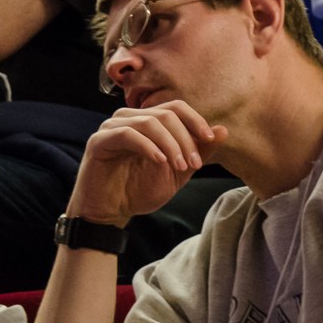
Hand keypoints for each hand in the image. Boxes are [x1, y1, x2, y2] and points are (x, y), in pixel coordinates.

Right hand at [68, 100, 227, 225]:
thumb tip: (223, 130)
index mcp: (146, 121)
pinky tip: (160, 162)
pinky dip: (148, 146)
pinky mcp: (99, 141)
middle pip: (166, 114)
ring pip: (149, 122)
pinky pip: (128, 134)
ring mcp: (111, 127)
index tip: (210, 140)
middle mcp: (128, 118)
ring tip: (180, 166)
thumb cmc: (139, 191)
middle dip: (185, 138)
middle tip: (194, 165)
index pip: (176, 107)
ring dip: (170, 144)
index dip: (195, 120)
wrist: (110, 214)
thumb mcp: (177, 172)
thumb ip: (198, 152)